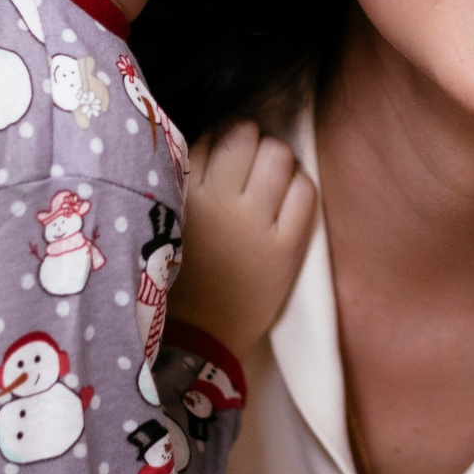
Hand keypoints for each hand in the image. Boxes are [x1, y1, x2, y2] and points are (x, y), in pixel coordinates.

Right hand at [168, 121, 316, 355]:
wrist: (198, 337)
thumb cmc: (180, 274)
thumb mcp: (168, 219)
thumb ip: (187, 179)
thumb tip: (220, 137)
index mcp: (182, 195)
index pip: (213, 135)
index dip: (224, 137)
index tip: (227, 151)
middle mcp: (218, 203)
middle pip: (247, 136)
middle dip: (251, 141)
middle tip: (250, 163)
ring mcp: (254, 224)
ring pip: (279, 155)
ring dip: (277, 159)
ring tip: (270, 180)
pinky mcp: (286, 247)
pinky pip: (305, 191)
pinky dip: (300, 186)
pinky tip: (288, 201)